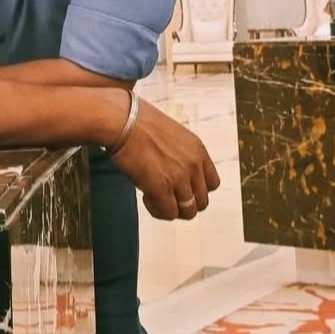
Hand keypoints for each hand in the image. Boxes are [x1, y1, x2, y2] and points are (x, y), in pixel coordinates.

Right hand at [111, 97, 219, 220]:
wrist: (122, 120)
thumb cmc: (139, 123)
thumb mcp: (172, 135)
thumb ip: (181, 155)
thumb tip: (176, 172)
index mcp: (198, 150)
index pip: (212, 184)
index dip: (196, 190)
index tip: (181, 188)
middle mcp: (193, 165)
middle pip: (202, 201)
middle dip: (184, 203)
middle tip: (166, 196)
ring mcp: (179, 177)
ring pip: (188, 212)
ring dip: (171, 209)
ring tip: (154, 197)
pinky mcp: (161, 188)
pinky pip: (168, 213)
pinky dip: (157, 210)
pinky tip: (146, 197)